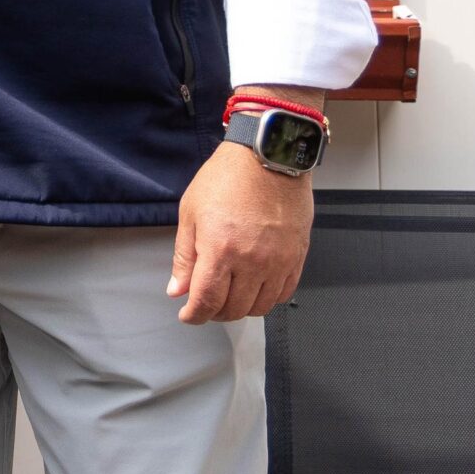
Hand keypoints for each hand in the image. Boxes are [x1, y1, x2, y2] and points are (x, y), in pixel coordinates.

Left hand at [168, 141, 312, 323]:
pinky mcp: (297, 258)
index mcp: (220, 250)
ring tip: (228, 295)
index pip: (206, 301)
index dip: (194, 315)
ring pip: (259, 307)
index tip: (188, 315)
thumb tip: (178, 289)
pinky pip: (283, 294)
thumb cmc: (227, 177)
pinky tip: (253, 288)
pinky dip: (266, 299)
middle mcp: (252, 261)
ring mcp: (278, 262)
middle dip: (214, 313)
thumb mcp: (191, 213)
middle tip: (205, 303)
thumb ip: (184, 257)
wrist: (268, 157)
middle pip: (233, 310)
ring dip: (240, 308)